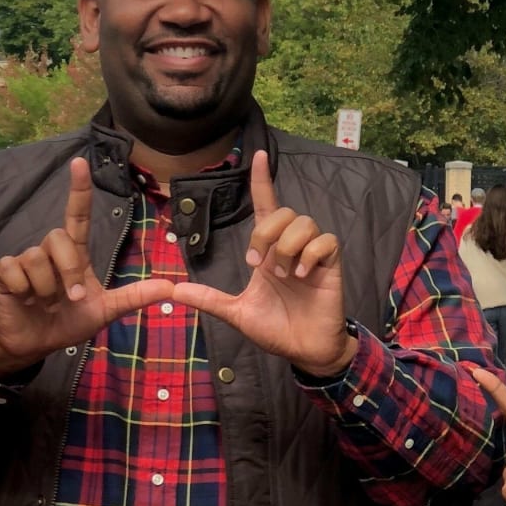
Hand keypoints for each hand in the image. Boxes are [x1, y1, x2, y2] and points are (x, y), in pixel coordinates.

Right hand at [0, 158, 173, 374]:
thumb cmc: (68, 323)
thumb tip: (170, 287)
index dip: (79, 190)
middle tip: (72, 299)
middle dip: (68, 271)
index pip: (77, 216)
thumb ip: (133, 298)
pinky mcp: (5, 273)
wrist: (36, 345)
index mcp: (75, 256)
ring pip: (36, 257)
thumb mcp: (105, 311)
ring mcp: (26, 260)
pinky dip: (24, 289)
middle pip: (59, 238)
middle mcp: (50, 252)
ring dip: (47, 289)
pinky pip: (14, 269)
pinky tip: (25, 300)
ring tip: (45, 305)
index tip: (79, 163)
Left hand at [173, 151, 354, 376]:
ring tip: (284, 276)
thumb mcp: (236, 313)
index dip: (261, 181)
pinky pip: (325, 241)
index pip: (266, 206)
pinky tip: (302, 276)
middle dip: (266, 234)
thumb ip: (208, 299)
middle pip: (283, 212)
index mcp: (269, 251)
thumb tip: (173, 291)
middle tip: (260, 265)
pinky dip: (310, 256)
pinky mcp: (331, 265)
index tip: (257, 154)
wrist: (303, 350)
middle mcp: (291, 247)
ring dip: (287, 248)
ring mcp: (312, 255)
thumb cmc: (275, 329)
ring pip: (304, 222)